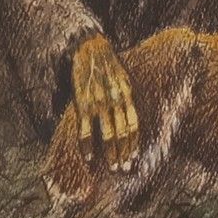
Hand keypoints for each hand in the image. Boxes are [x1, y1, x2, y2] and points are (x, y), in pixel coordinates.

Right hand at [70, 32, 139, 171]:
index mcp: (127, 94)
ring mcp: (99, 102)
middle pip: (123, 132)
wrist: (90, 47)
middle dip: (124, 153)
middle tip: (124, 170)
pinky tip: (89, 159)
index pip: (134, 124)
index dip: (135, 143)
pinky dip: (87, 146)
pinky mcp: (82, 102)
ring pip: (106, 134)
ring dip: (110, 153)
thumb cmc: (109, 66)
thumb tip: (133, 118)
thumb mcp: (125, 79)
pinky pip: (85, 129)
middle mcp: (115, 100)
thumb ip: (128, 99)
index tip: (135, 159)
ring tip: (112, 168)